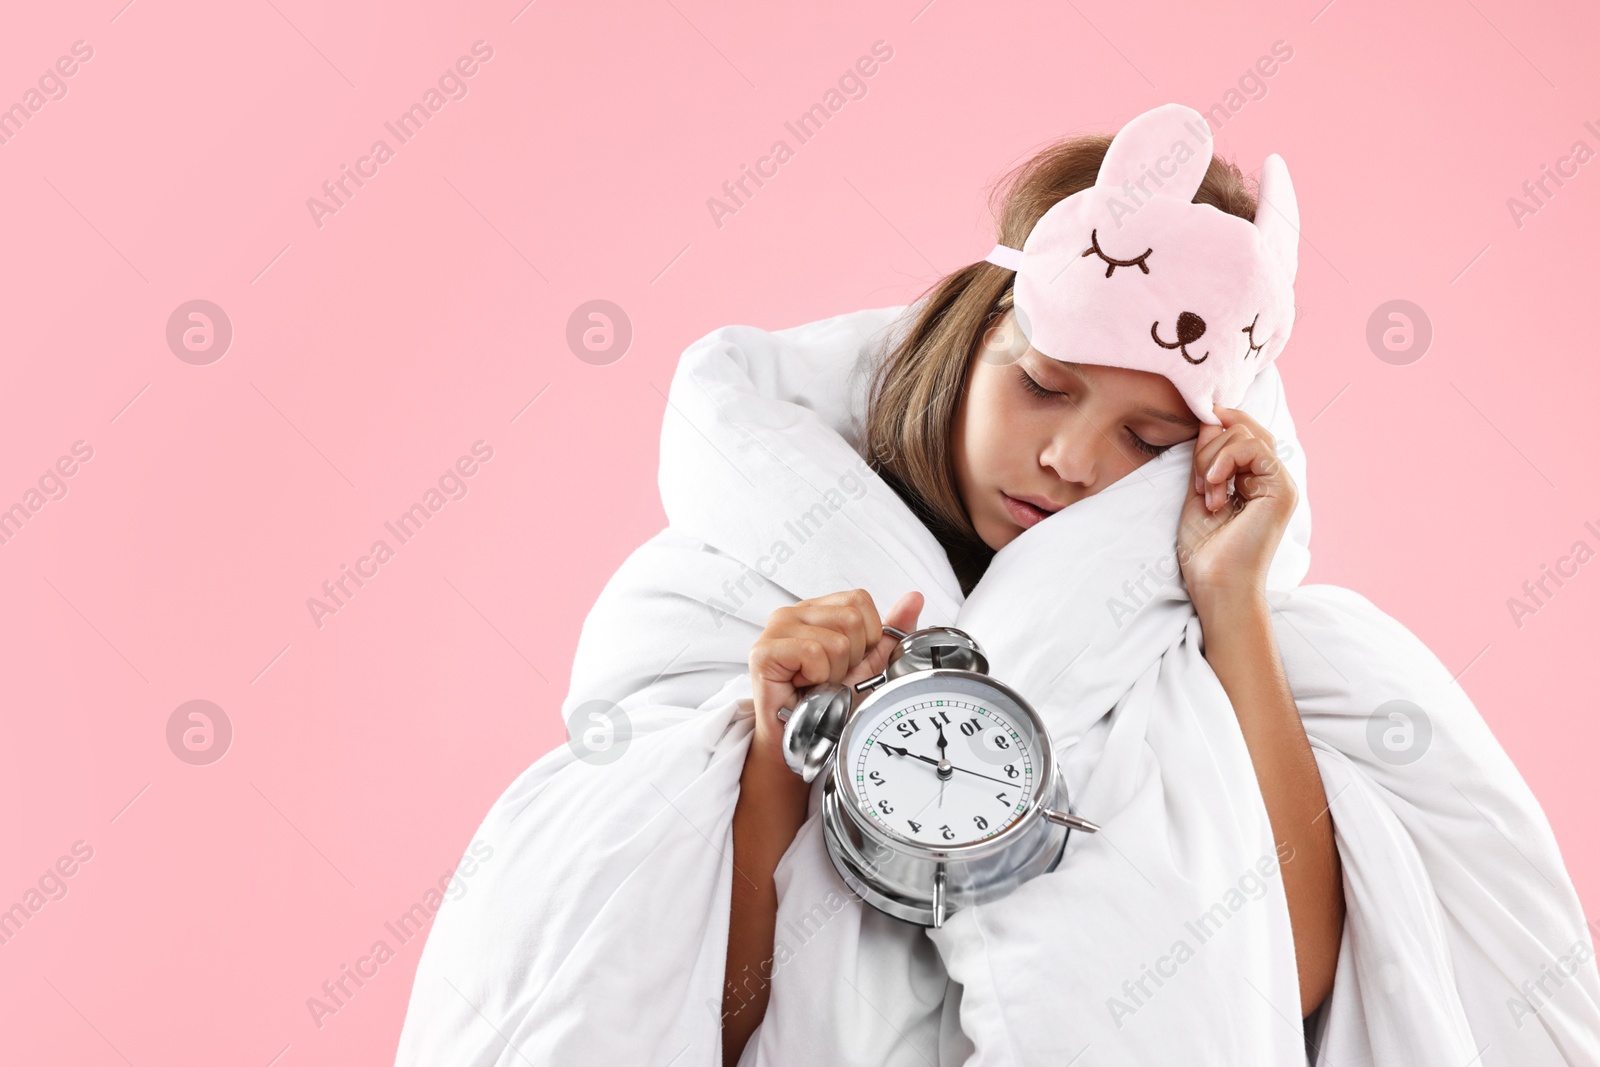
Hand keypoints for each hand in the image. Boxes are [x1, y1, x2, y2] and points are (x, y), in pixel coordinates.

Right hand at [747, 589, 924, 768]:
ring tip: (818, 684)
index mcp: (818, 610)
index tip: (849, 662)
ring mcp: (777, 628)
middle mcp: (795, 613)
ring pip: (836, 640)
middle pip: (851, 618)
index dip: (866, 637)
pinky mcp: (765, 650)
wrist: (804, 739)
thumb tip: (914, 599)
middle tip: (831, 676)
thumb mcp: (868, 663)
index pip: (859, 599)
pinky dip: (818, 677)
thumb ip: (890, 631)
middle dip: (851, 658)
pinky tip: (805, 686)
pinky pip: (813, 653)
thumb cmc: (828, 703)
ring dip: (834, 673)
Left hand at [1177, 405, 1297, 612]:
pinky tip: (1213, 488)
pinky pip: (1253, 447)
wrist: (1216, 585)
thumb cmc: (1205, 551)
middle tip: (1199, 483)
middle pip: (1245, 428)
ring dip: (1212, 458)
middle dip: (1209, 447)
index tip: (1194, 439)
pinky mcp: (1282, 490)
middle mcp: (1272, 479)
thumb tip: (1210, 417)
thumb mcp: (1199, 491)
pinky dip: (1224, 460)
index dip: (1217, 427)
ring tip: (1207, 492)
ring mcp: (1280, 484)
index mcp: (1255, 480)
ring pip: (1246, 434)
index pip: (1242, 433)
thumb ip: (1205, 457)